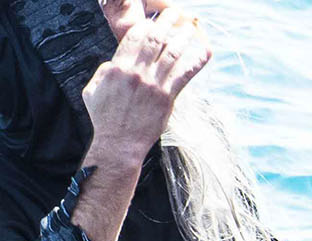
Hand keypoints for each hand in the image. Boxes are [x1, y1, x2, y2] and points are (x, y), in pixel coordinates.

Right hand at [82, 7, 210, 168]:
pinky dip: (196, 61)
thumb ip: (104, 71)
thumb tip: (115, 61)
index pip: (134, 38)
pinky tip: (204, 52)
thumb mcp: (93, 89)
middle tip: (175, 13)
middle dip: (166, 23)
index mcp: (117, 67)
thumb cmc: (104, 117)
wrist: (119, 143)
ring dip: (184, 37)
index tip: (154, 19)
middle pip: (155, 40)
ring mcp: (154, 85)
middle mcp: (137, 73)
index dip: (146, 25)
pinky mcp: (168, 97)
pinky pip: (185, 75)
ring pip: (173, 53)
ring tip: (191, 27)